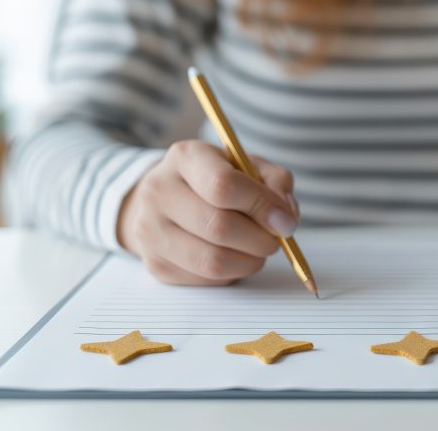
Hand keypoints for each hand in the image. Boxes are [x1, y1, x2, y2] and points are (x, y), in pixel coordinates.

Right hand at [118, 139, 298, 285]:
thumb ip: (274, 182)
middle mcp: (159, 191)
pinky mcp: (155, 264)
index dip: (262, 206)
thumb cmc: (215, 180)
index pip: (223, 185)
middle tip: (275, 239)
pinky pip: (206, 280)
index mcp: (185, 157)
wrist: (166, 199)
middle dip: (261, 240)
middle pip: (219, 227)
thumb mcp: (247, 166)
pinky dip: (232, 273)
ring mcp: (151, 230)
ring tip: (257, 250)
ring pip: (214, 261)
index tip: (286, 221)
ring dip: (250, 262)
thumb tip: (286, 216)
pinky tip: (234, 257)